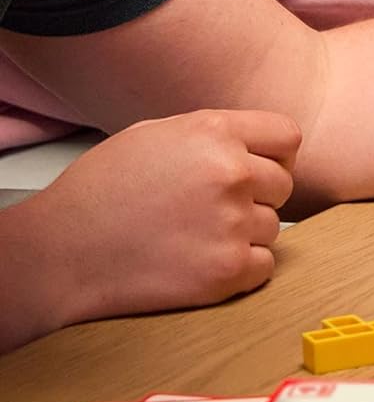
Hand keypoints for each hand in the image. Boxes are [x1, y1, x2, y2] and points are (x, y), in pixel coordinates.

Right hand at [25, 109, 298, 329]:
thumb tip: (253, 144)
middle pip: (282, 184)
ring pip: (273, 226)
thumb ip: (213, 134)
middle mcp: (231, 172)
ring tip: (196, 237)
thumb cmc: (99, 192)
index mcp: (215, 132)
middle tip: (215, 210)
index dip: (274, 155)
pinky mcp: (226, 270)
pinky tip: (204, 262)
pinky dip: (242, 268)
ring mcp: (232, 222)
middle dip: (257, 196)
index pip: (286, 136)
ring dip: (245, 234)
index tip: (260, 169)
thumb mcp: (156, 134)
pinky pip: (264, 266)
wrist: (59, 253)